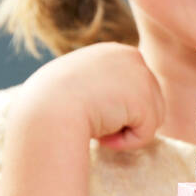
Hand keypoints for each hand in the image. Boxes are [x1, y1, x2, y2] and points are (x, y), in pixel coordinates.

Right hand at [19, 43, 165, 151]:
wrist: (45, 112)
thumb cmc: (48, 104)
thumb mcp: (73, 84)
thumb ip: (98, 87)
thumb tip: (116, 104)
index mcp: (114, 52)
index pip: (132, 88)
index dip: (114, 108)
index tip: (88, 110)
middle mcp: (132, 56)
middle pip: (149, 101)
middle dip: (123, 120)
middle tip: (90, 120)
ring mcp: (141, 75)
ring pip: (150, 118)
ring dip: (124, 131)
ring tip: (96, 126)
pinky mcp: (145, 99)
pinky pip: (146, 133)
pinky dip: (126, 143)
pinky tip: (103, 135)